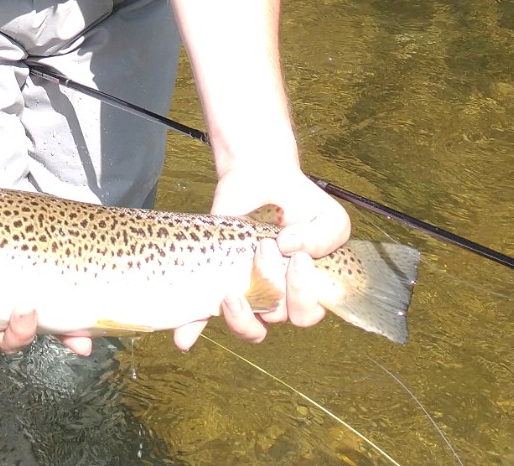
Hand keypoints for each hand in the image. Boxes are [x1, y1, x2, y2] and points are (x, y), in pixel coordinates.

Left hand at [171, 169, 350, 349]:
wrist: (261, 176)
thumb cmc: (299, 202)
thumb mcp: (329, 217)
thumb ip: (325, 237)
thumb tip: (291, 250)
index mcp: (305, 288)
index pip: (307, 313)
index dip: (304, 295)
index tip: (299, 258)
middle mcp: (276, 296)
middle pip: (277, 316)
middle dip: (273, 284)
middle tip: (266, 247)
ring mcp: (245, 290)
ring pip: (248, 325)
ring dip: (243, 310)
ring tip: (234, 287)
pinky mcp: (215, 280)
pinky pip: (202, 314)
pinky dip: (192, 328)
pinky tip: (184, 337)